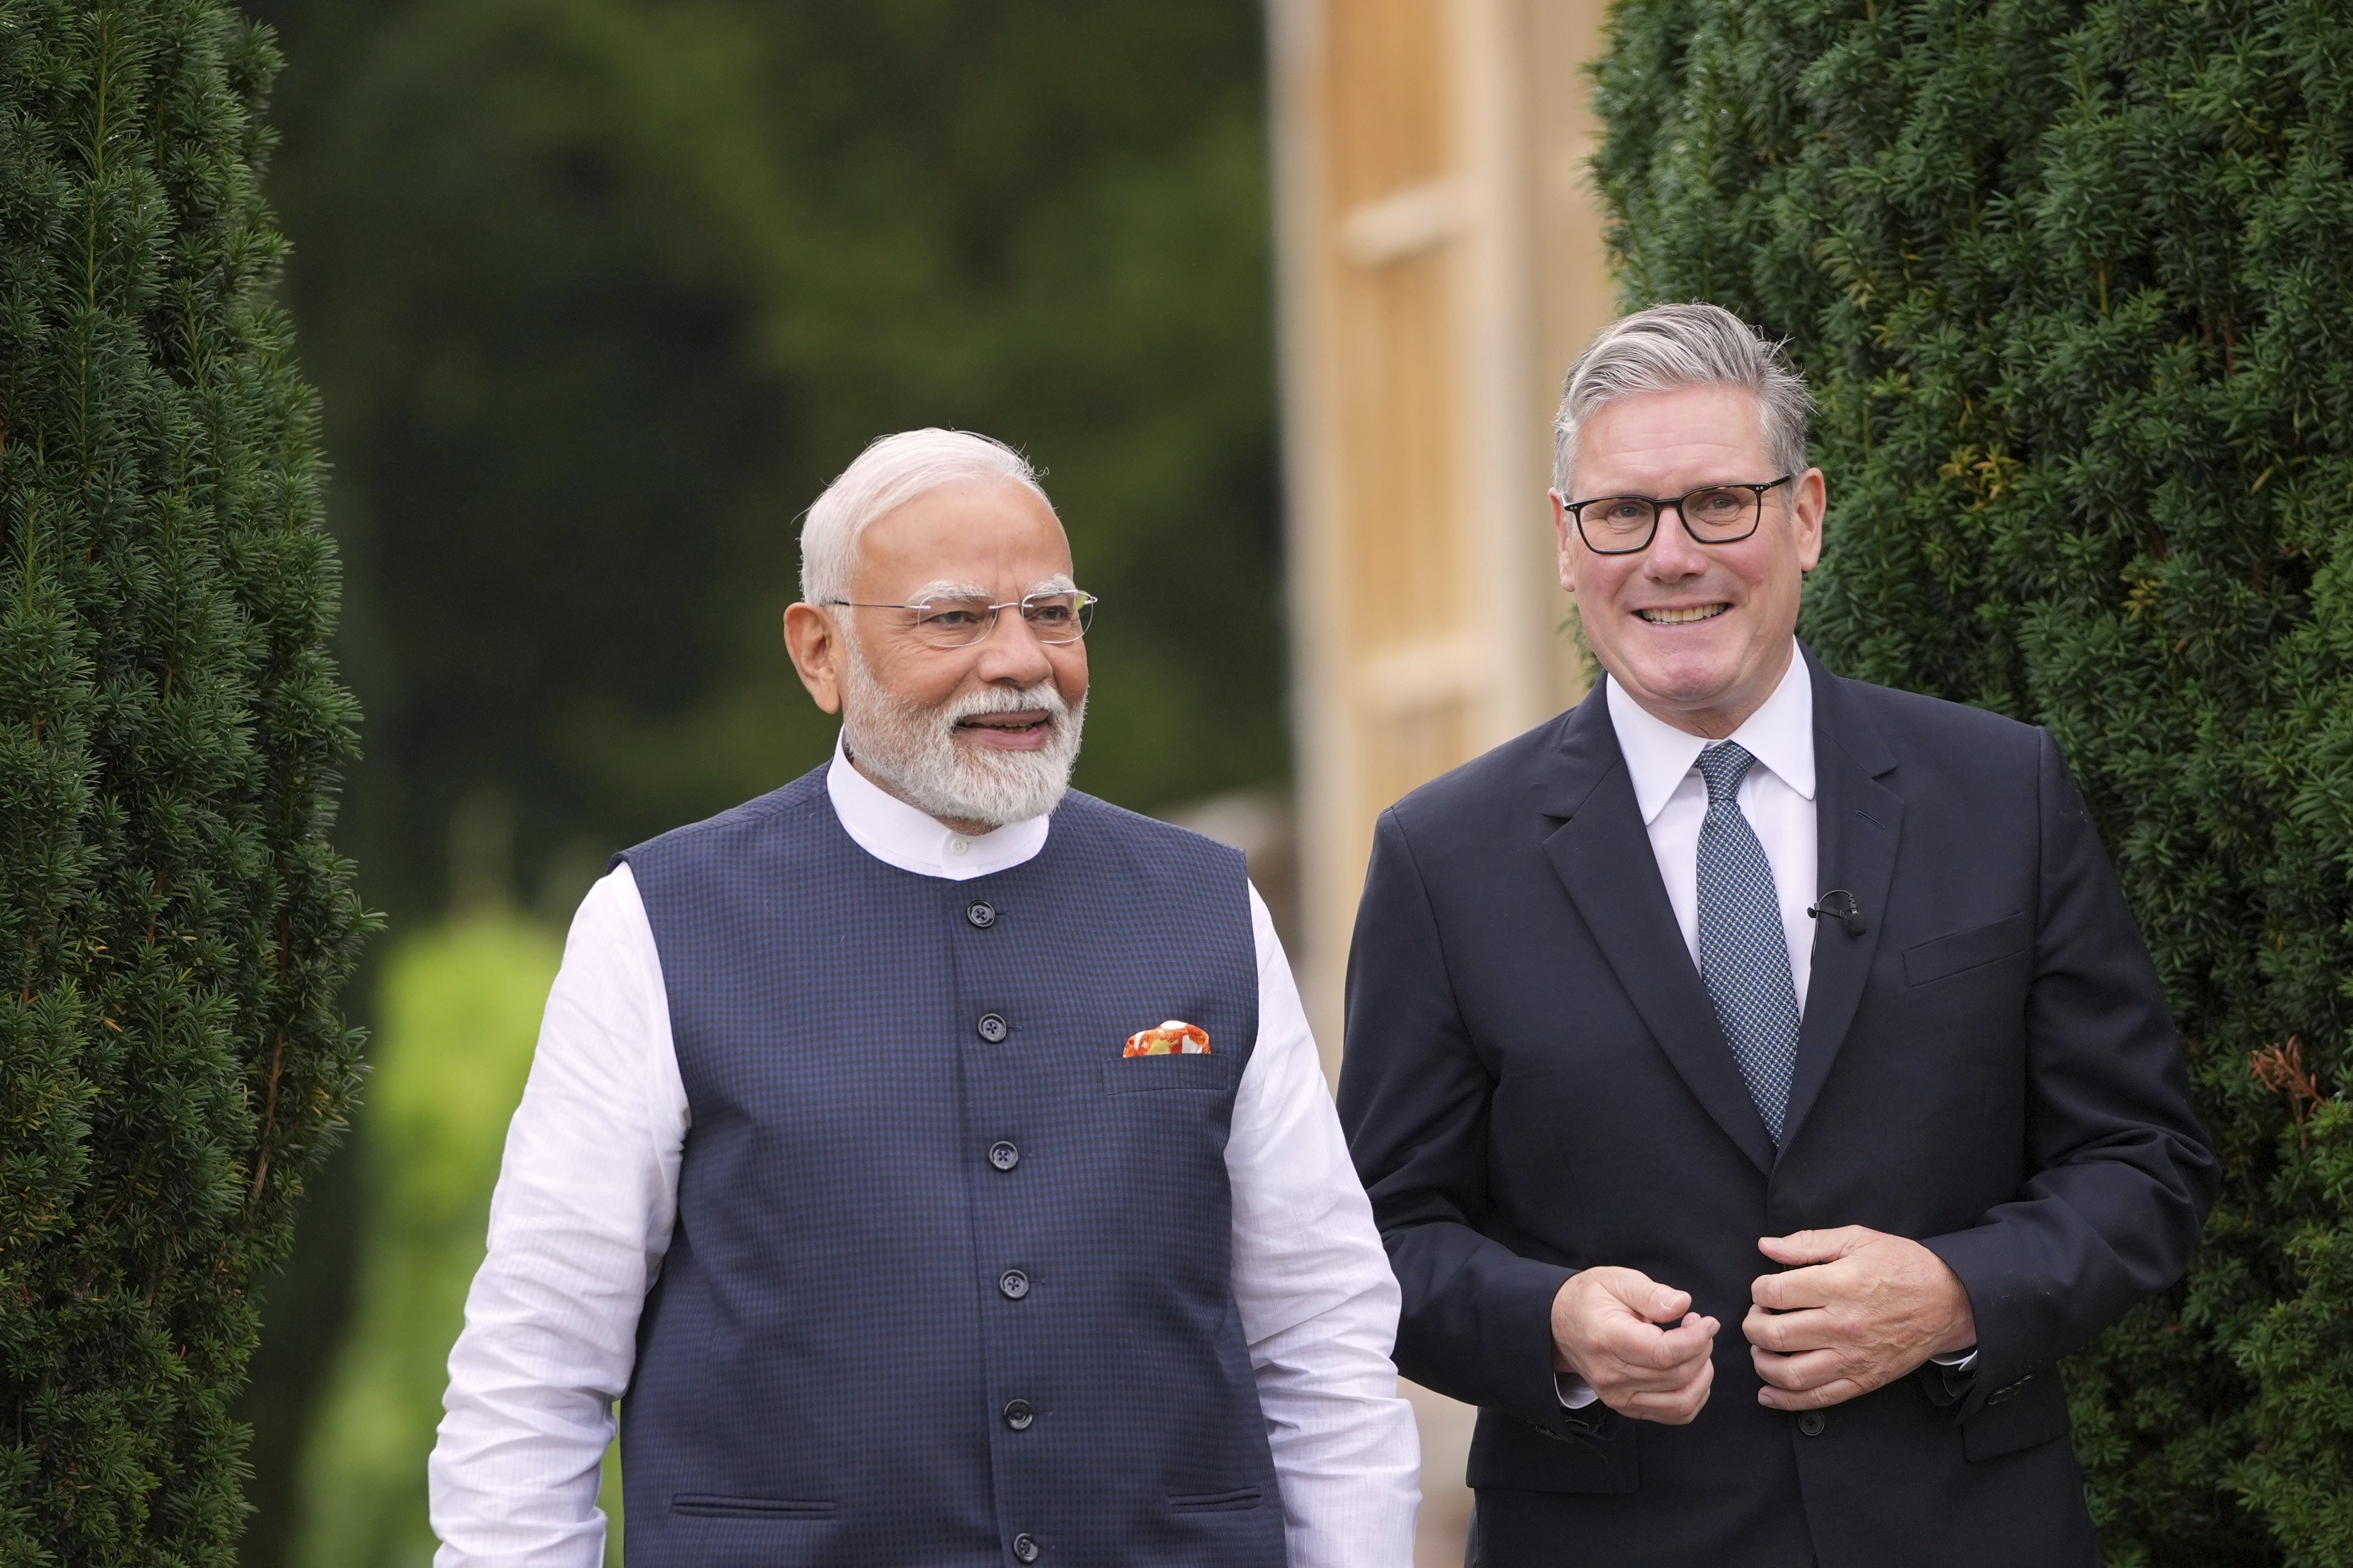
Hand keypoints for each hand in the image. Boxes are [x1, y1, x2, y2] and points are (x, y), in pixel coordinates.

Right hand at [1550, 1267, 1720, 1423]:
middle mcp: (1612, 1375)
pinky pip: (1675, 1414)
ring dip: (1702, 1375)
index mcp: (1608, 1340)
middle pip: (1676, 1376)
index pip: (1663, 1353)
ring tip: (1697, 1348)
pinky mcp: (1627, 1407)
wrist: (1559, 1325)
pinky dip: (1695, 1396)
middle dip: (1701, 1350)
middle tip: (1699, 1326)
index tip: (1708, 1322)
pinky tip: (1694, 1371)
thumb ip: (1651, 1293)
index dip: (1696, 1340)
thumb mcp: (1616, 1280)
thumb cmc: (1590, 1299)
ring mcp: (1618, 1396)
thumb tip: (1683, 1305)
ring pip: (1681, 1401)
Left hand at [1743, 1226, 1975, 1411]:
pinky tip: (1768, 1391)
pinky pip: (1817, 1399)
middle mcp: (1843, 1325)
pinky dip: (1785, 1399)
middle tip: (1757, 1316)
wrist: (1950, 1301)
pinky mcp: (1863, 1381)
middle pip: (1775, 1334)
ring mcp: (1853, 1358)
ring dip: (1762, 1363)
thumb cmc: (1903, 1266)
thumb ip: (1808, 1242)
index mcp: (1840, 1285)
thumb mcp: (1857, 1240)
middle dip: (1753, 1326)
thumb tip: (1766, 1246)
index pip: (1775, 1293)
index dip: (1758, 1289)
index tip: (1763, 1289)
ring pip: (1790, 1373)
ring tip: (1761, 1349)